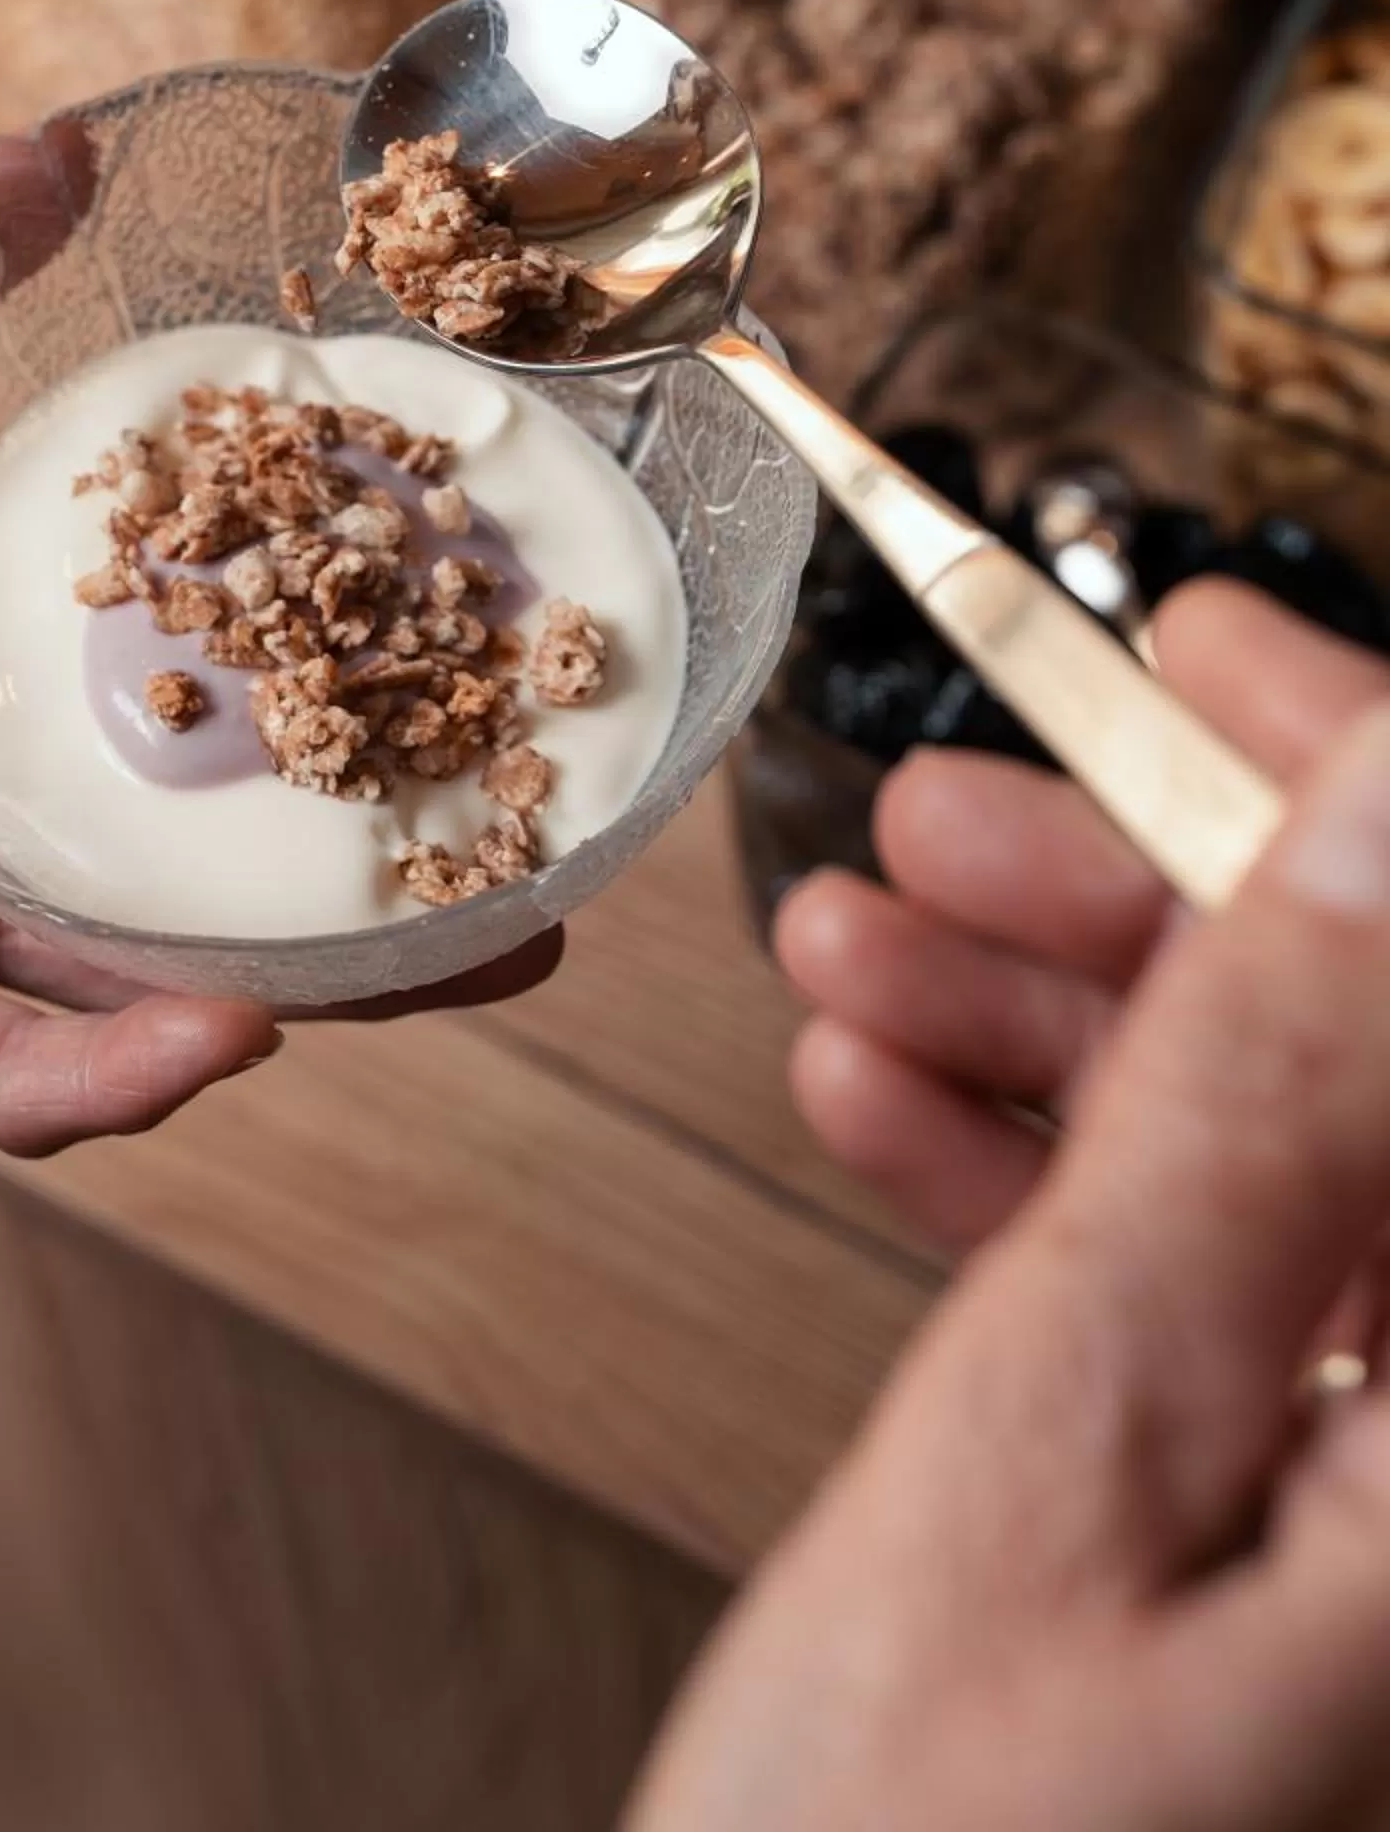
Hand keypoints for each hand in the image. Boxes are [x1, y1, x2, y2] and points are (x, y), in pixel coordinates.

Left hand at [0, 164, 551, 1155]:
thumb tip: (60, 140)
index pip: (178, 612)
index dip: (324, 611)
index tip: (467, 591)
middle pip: (203, 812)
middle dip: (371, 832)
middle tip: (532, 831)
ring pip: (143, 964)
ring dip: (310, 981)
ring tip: (462, 959)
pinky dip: (111, 1082)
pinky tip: (220, 1042)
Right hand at [633, 694, 1389, 1831]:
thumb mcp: (1065, 1453)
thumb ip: (1248, 1116)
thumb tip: (1383, 811)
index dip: (1358, 794)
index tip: (1196, 649)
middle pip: (1368, 1080)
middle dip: (1160, 913)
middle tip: (956, 812)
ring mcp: (1368, 1516)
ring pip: (1268, 1174)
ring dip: (1063, 1035)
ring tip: (858, 948)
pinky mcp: (1271, 1546)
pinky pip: (1195, 1302)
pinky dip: (1034, 1183)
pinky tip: (885, 1101)